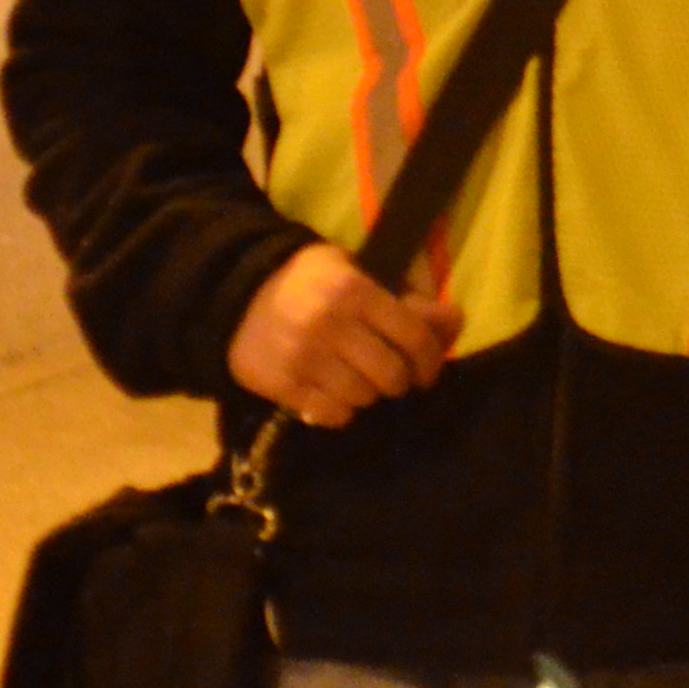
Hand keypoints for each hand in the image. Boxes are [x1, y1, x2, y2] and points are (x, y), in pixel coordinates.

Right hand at [226, 242, 460, 426]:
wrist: (233, 295)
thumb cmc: (309, 281)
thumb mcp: (357, 272)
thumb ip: (406, 297)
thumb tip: (456, 322)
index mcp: (354, 291)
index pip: (413, 336)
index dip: (431, 359)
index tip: (428, 370)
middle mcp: (330, 326)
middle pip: (391, 375)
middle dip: (401, 380)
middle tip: (395, 377)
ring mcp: (304, 359)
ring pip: (363, 398)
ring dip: (369, 393)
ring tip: (360, 380)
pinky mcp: (281, 386)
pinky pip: (332, 414)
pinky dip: (341, 410)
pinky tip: (334, 393)